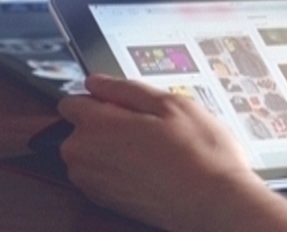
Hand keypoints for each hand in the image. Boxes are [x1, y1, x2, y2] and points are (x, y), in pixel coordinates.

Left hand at [57, 75, 265, 230]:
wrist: (214, 203)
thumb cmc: (200, 155)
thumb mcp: (172, 104)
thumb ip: (127, 89)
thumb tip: (97, 82)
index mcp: (96, 125)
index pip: (72, 100)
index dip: (103, 98)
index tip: (128, 104)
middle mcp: (83, 155)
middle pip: (82, 127)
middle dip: (109, 123)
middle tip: (151, 128)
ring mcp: (91, 182)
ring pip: (93, 151)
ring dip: (116, 147)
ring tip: (156, 150)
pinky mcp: (103, 201)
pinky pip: (103, 174)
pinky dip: (121, 169)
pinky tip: (152, 168)